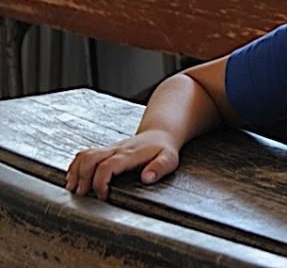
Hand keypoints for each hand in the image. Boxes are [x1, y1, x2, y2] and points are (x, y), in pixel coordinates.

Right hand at [65, 131, 179, 200]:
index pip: (107, 166)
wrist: (161, 133)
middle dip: (82, 178)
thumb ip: (160, 167)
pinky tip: (73, 179)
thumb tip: (147, 178)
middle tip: (82, 195)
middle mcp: (116, 149)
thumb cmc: (164, 149)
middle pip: (90, 158)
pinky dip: (75, 166)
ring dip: (75, 172)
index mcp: (130, 154)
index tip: (102, 197)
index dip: (100, 182)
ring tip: (73, 189)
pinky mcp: (105, 150)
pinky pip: (84, 154)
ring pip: (84, 155)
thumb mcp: (169, 159)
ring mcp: (109, 149)